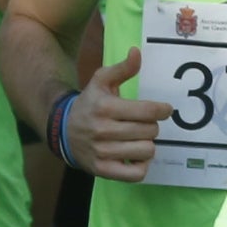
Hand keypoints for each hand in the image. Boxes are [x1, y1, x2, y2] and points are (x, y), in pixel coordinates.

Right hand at [67, 47, 159, 181]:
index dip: (162, 110)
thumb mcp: (101, 81)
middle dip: (152, 126)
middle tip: (144, 124)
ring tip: (139, 139)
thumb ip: (122, 68)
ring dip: (147, 144)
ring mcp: (102, 152)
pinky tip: (136, 156)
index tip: (164, 110)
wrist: (63, 131)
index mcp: (105, 107)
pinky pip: (136, 174)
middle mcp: (103, 130)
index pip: (147, 111)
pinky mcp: (102, 170)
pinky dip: (142, 165)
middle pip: (150, 131)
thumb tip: (137, 52)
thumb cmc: (90, 104)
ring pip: (146, 151)